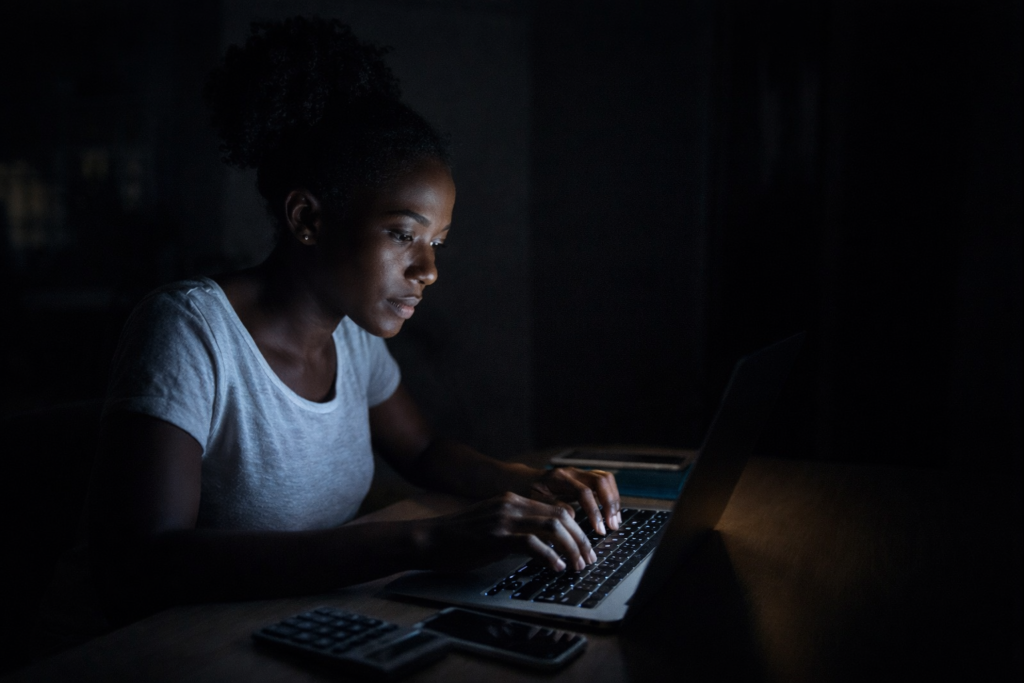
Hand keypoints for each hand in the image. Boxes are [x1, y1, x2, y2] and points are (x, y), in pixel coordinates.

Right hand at [415, 492, 597, 571]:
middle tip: (589, 559)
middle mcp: (512, 504)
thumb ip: (518, 526)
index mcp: (513, 499)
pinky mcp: (496, 537)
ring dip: (571, 547)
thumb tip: (546, 543)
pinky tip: (556, 568)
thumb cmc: (460, 537)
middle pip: (561, 515)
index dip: (577, 527)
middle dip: (581, 539)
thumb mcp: (494, 523)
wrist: (430, 539)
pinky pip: (532, 544)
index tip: (585, 547)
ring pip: (553, 527)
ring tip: (578, 565)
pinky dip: (550, 556)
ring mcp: (504, 519)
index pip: (558, 508)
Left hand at [526, 467, 620, 535]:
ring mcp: (578, 474)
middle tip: (612, 526)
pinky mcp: (582, 479)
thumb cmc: (524, 494)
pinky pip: (603, 483)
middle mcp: (571, 472)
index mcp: (558, 478)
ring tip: (614, 521)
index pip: (583, 492)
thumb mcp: (532, 503)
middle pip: (601, 480)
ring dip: (614, 500)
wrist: (519, 481)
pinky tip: (610, 514)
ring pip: (606, 479)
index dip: (593, 512)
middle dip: (610, 503)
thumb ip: (552, 508)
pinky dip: (610, 497)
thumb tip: (573, 517)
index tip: (598, 530)